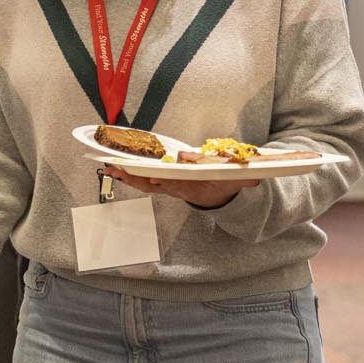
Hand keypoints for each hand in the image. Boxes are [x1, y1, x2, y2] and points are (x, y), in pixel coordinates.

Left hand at [106, 166, 244, 209]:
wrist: (217, 195)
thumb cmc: (225, 184)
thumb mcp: (237, 181)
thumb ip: (244, 178)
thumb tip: (254, 177)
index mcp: (193, 186)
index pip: (178, 183)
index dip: (167, 179)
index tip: (154, 176)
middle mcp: (177, 187)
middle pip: (154, 183)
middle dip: (136, 177)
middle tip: (119, 170)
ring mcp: (168, 186)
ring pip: (144, 182)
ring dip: (126, 176)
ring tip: (109, 167)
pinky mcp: (163, 182)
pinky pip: (142, 180)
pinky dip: (127, 175)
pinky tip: (113, 168)